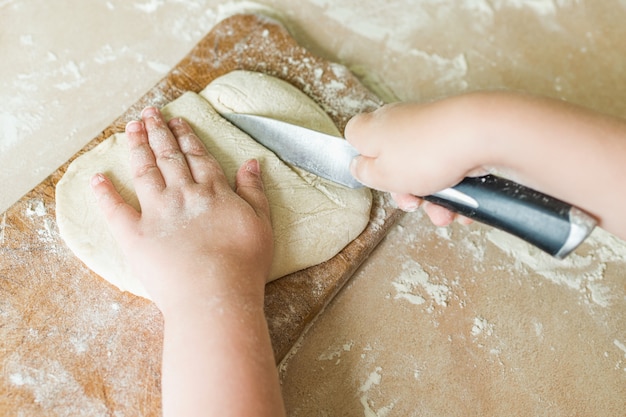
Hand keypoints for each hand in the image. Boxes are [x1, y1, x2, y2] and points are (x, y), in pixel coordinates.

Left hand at [90, 107, 272, 312]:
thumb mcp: (262, 223)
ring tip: (130, 128)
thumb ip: (254, 191)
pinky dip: (105, 194)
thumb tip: (252, 162)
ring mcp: (157, 213)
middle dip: (158, 132)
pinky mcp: (135, 236)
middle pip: (168, 157)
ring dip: (137, 147)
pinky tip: (97, 178)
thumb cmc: (244, 264)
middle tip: (149, 113)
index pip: (196, 156)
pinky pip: (115, 210)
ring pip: (145, 171)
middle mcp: (183, 195)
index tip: (177, 121)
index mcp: (213, 192)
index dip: (186, 137)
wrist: (217, 296)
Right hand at [345, 101, 484, 225]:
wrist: (481, 135)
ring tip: (443, 212)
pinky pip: (449, 169)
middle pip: (393, 162)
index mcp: (375, 127)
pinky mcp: (456, 136)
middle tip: (412, 201)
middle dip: (404, 190)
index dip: (362, 161)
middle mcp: (401, 123)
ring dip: (433, 199)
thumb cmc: (428, 152)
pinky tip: (462, 205)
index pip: (355, 137)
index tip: (373, 177)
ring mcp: (430, 129)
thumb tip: (358, 166)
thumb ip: (364, 173)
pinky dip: (455, 189)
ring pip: (424, 171)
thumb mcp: (382, 175)